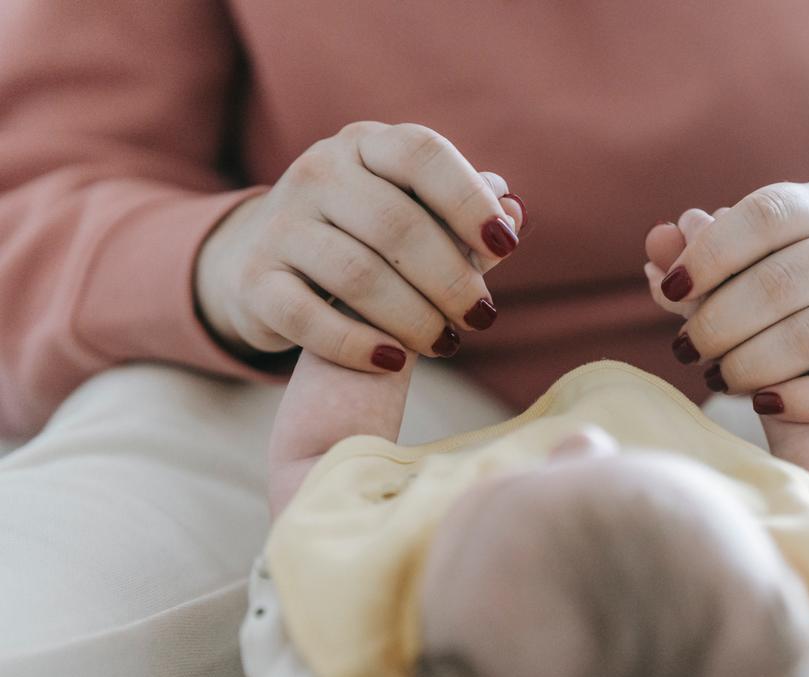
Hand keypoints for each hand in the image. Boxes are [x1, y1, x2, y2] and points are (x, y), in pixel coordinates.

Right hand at [195, 122, 526, 370]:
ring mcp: (280, 225)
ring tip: (446, 343)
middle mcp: (318, 172)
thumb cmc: (363, 236)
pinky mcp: (256, 282)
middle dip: (451, 278)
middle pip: (397, 225)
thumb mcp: (410, 210)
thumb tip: (515, 213)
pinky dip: (358, 345)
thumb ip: (461, 214)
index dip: (469, 199)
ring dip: (414, 318)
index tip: (507, 245)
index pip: (421, 154)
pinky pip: (309, 318)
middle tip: (482, 317)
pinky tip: (393, 362)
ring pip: (358, 276)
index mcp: (365, 144)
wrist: (261, 262)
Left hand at [643, 182, 808, 424]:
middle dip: (719, 321)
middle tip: (685, 349)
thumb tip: (657, 241)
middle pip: (782, 281)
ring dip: (750, 363)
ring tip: (718, 378)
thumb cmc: (805, 290)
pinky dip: (802, 399)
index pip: (766, 215)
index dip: (710, 253)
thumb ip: (704, 255)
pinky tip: (765, 404)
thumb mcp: (758, 261)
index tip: (671, 290)